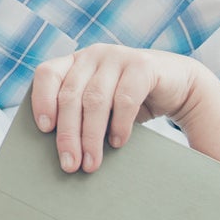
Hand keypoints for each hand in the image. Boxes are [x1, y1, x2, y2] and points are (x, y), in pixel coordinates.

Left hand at [31, 44, 202, 172]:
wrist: (179, 86)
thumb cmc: (130, 102)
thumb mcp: (101, 106)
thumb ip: (80, 116)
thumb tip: (61, 153)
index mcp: (75, 62)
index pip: (47, 74)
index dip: (41, 100)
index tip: (44, 129)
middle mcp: (93, 55)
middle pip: (70, 95)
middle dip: (68, 134)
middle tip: (69, 165)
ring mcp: (118, 56)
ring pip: (95, 100)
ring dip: (91, 136)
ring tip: (91, 163)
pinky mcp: (143, 65)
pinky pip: (125, 98)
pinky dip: (119, 125)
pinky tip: (118, 143)